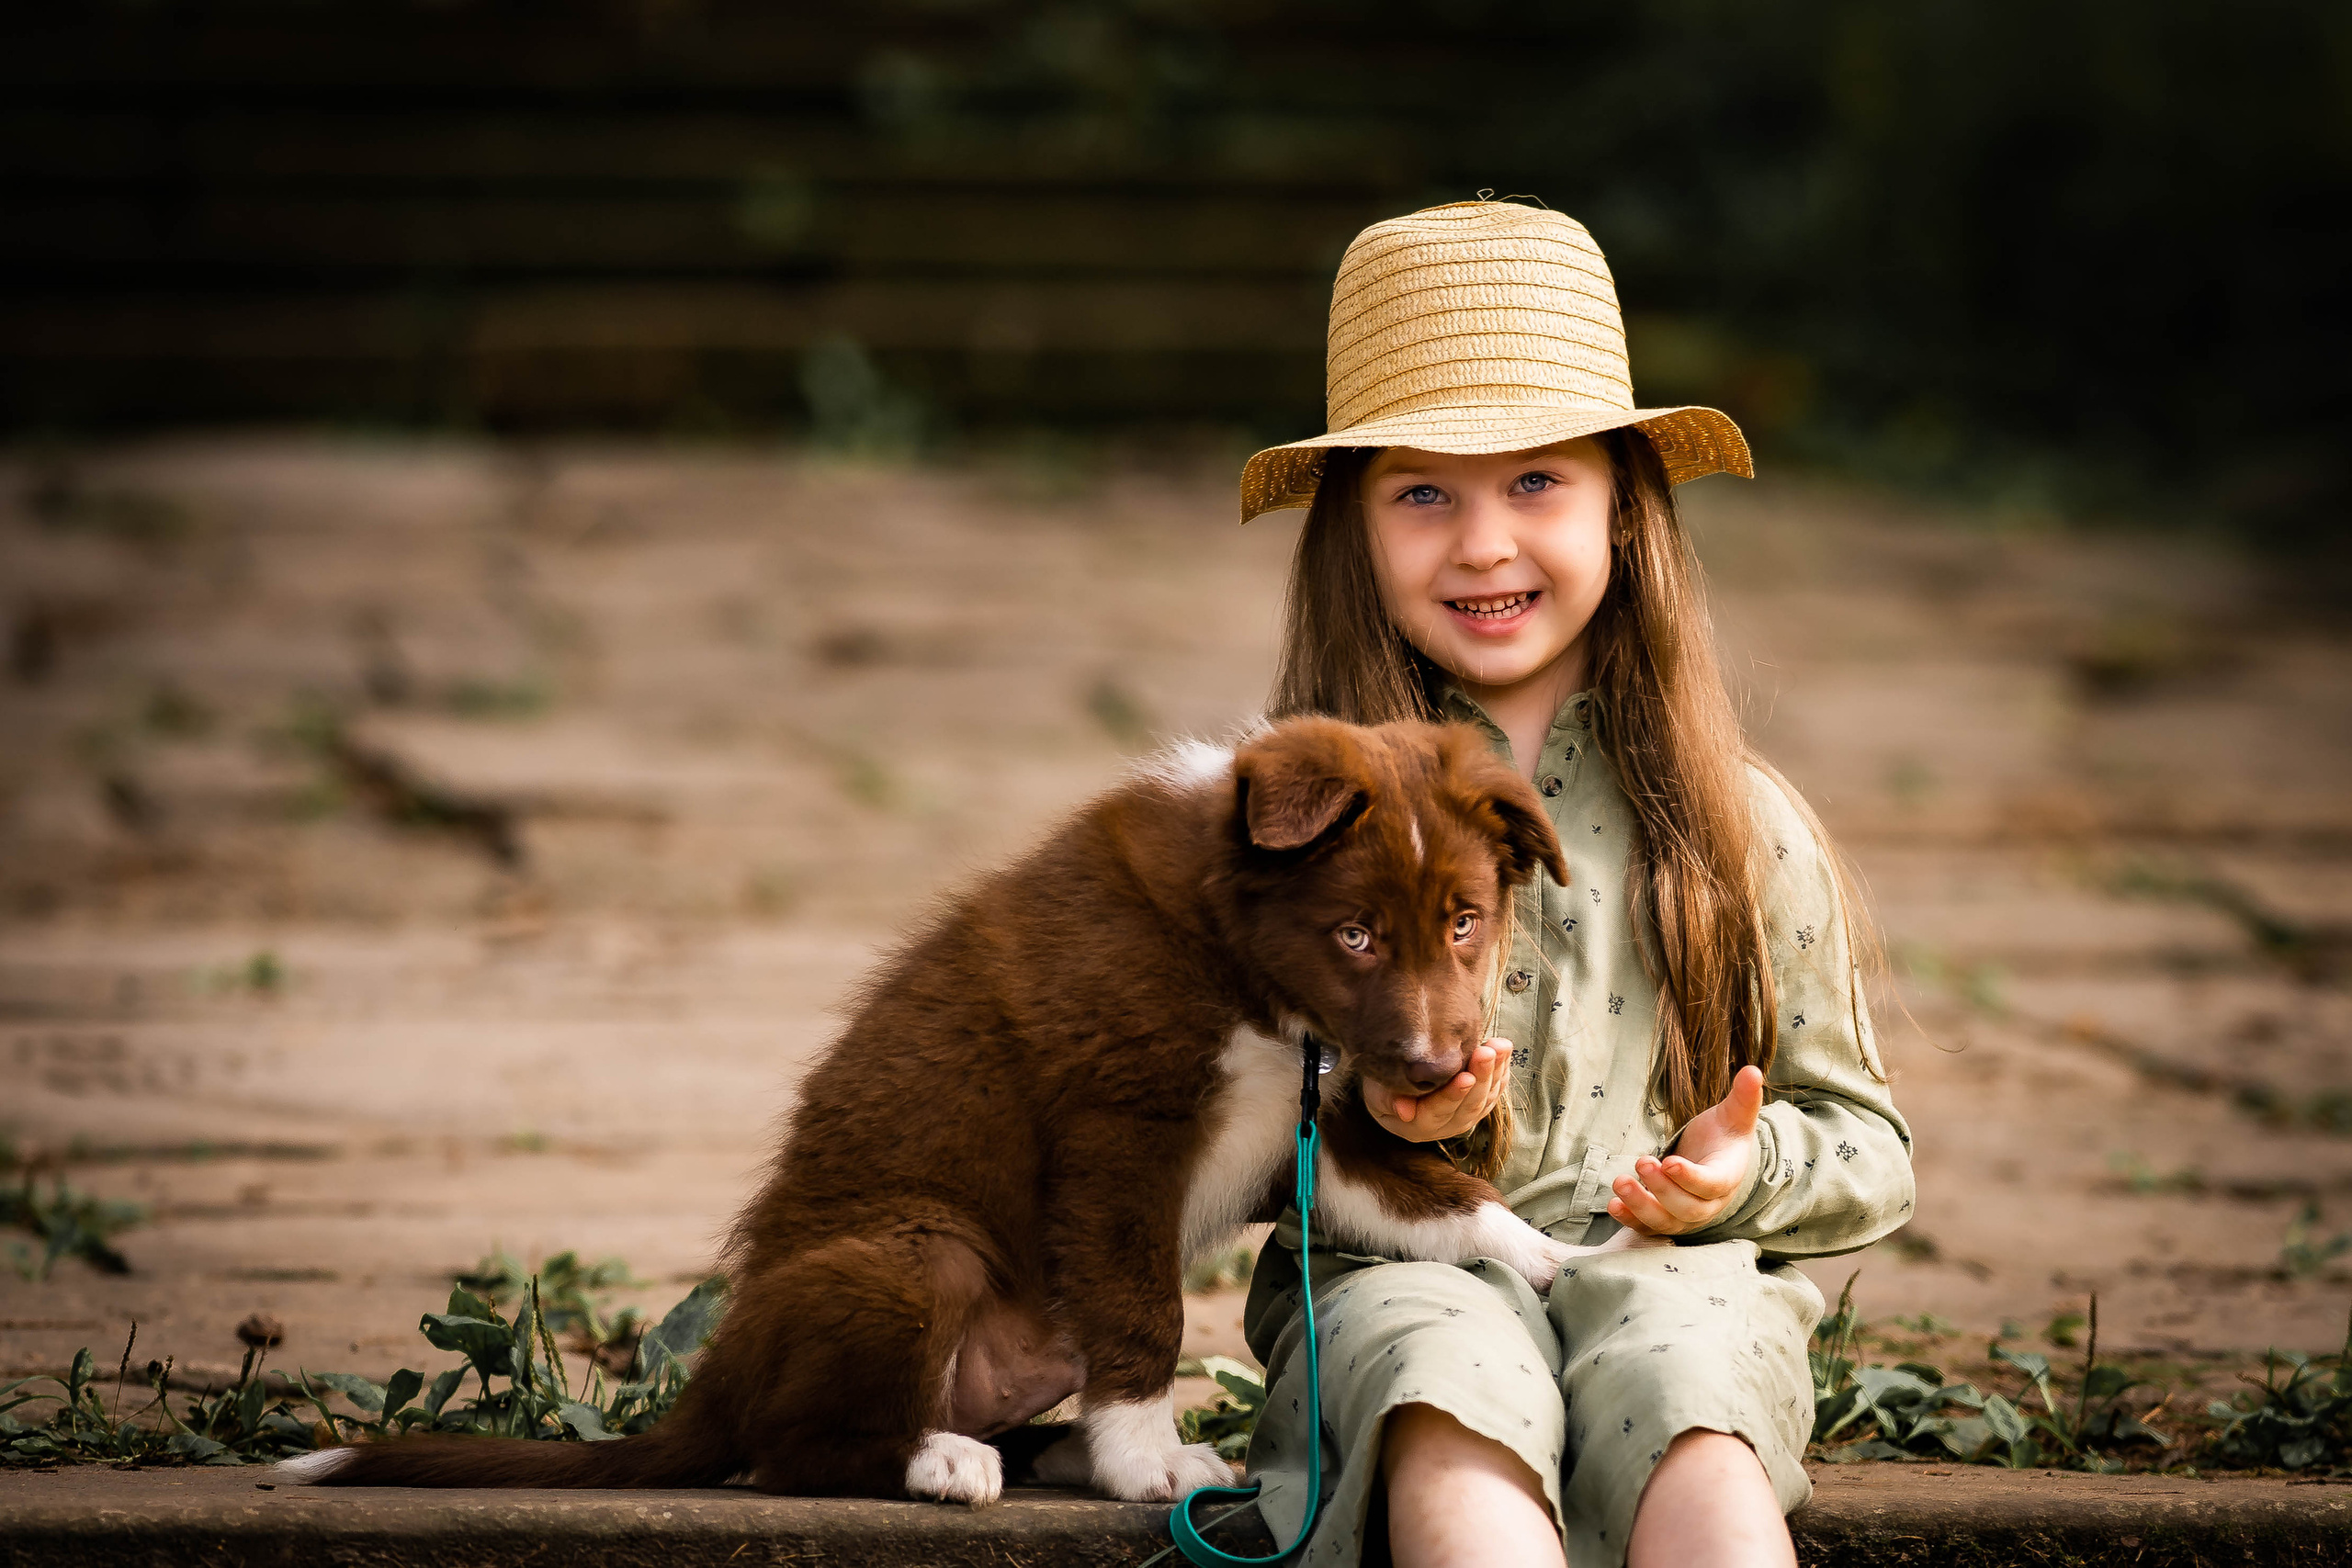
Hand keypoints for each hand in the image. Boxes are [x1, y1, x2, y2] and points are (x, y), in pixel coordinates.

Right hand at [1364, 1039, 1510, 1143]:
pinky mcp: (1477, 1107)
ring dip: (1495, 1072)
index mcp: (1418, 1126)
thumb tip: (1403, 1111)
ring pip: (1486, 1099)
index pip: (1438, 1111)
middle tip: (1487, 1051)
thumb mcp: (1376, 1091)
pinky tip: (1504, 1052)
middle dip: (1481, 1076)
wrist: (1395, 1090)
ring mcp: (1464, 1118)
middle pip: (1469, 1105)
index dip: (1453, 1095)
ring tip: (1500, 1046)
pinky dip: (1502, 1072)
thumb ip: (1387, 1098)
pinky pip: (1495, 1092)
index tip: (1466, 1077)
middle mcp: (1445, 1127)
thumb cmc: (1383, 1086)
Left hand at [1606, 1065, 1764, 1236]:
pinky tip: (1613, 1205)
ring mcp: (1685, 1217)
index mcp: (1726, 1178)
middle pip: (1687, 1208)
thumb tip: (1754, 1070)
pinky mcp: (1665, 1220)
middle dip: (1662, 1189)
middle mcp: (1707, 1204)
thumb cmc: (1723, 1137)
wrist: (1714, 1161)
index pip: (1711, 1184)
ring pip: (1665, 1222)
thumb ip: (1744, 1097)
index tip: (1670, 1161)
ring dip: (1641, 1206)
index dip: (1691, 1177)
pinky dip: (1630, 1220)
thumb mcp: (1734, 1115)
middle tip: (1641, 1162)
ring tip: (1619, 1182)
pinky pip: (1648, 1228)